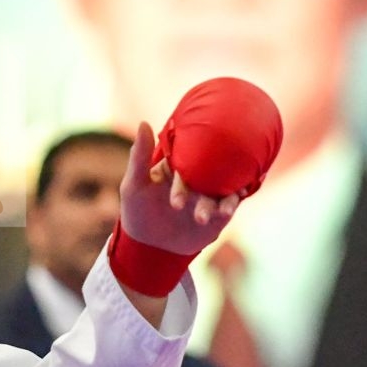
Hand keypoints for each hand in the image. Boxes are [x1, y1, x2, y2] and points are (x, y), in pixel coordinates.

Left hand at [117, 120, 241, 255]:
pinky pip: (229, 205)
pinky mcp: (219, 211)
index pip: (191, 155)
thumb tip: (143, 122)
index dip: (192, 161)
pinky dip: (231, 205)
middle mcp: (199, 175)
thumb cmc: (138, 209)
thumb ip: (139, 157)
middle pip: (212, 172)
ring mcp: (210, 193)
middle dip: (209, 185)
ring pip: (224, 189)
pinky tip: (229, 209)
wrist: (150, 244)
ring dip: (225, 199)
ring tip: (221, 212)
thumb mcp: (134, 184)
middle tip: (195, 206)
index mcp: (181, 163)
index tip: (185, 173)